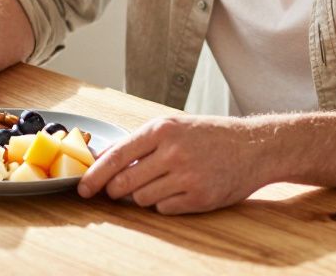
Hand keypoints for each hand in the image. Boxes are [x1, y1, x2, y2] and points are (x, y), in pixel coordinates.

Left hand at [76, 115, 271, 214]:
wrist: (253, 147)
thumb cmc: (209, 135)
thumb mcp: (173, 126)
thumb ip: (139, 142)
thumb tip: (102, 160)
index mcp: (162, 130)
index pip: (116, 157)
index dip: (95, 176)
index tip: (82, 188)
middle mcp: (173, 153)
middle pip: (124, 183)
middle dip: (115, 189)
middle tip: (119, 188)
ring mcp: (187, 177)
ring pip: (141, 198)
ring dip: (143, 195)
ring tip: (162, 181)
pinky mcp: (199, 198)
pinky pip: (164, 209)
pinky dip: (165, 202)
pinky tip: (180, 189)